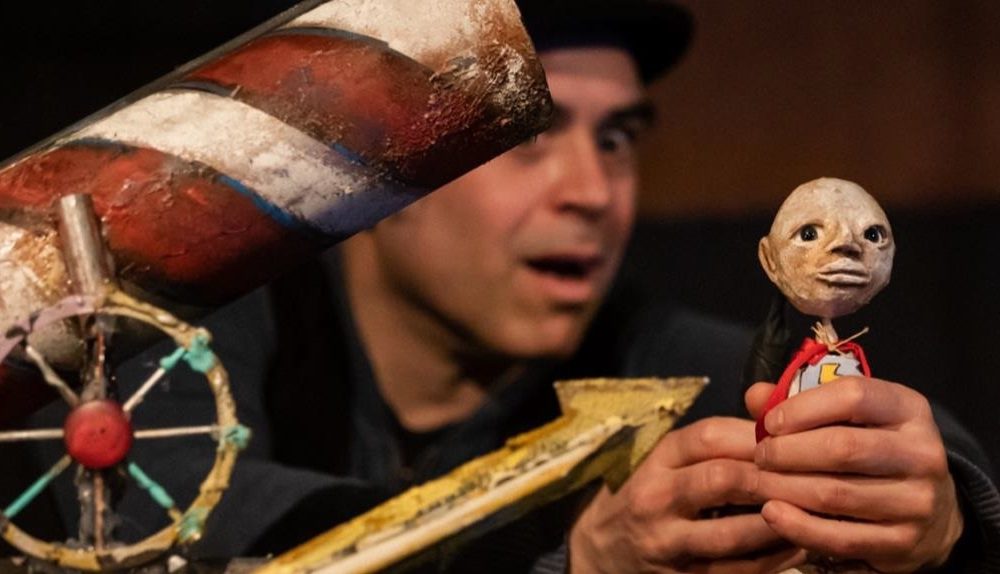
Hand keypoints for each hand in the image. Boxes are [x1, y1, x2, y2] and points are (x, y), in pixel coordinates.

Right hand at [568, 417, 805, 572]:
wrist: (602, 547)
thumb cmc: (650, 492)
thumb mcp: (669, 459)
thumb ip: (715, 440)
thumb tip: (774, 408)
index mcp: (658, 459)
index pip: (708, 437)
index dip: (756, 436)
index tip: (795, 438)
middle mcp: (657, 497)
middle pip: (722, 479)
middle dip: (774, 478)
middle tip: (816, 476)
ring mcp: (667, 542)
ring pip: (732, 533)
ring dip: (780, 523)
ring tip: (815, 512)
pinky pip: (735, 571)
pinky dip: (773, 560)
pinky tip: (799, 545)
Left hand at [746, 377, 963, 571]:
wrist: (931, 511)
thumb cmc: (873, 452)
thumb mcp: (852, 418)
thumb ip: (802, 403)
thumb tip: (756, 396)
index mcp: (909, 409)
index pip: (854, 396)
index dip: (803, 408)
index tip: (770, 423)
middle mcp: (921, 453)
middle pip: (842, 447)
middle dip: (787, 451)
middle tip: (759, 456)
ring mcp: (917, 501)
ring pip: (836, 494)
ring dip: (784, 488)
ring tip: (756, 483)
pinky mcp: (904, 542)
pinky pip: (841, 537)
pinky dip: (799, 526)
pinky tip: (772, 513)